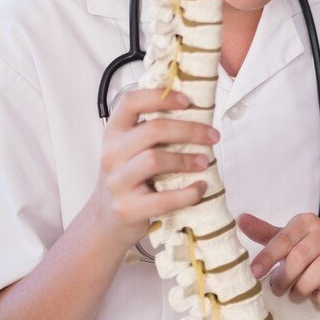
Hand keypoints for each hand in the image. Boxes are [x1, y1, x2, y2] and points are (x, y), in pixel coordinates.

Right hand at [89, 89, 218, 250]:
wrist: (106, 221)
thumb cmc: (128, 181)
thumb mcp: (130, 151)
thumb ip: (150, 134)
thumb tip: (196, 116)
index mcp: (113, 133)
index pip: (130, 102)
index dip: (159, 97)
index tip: (187, 101)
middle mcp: (111, 154)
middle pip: (152, 130)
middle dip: (189, 130)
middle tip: (212, 136)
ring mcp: (116, 182)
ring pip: (154, 160)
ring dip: (186, 160)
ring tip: (205, 162)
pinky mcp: (127, 208)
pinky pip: (163, 198)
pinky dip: (188, 193)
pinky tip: (200, 189)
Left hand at [239, 212, 319, 306]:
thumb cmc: (314, 252)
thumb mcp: (289, 241)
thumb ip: (267, 234)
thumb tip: (240, 219)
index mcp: (307, 221)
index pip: (284, 238)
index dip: (268, 257)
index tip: (255, 273)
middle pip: (301, 255)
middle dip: (285, 277)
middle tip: (278, 290)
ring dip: (305, 287)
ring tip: (297, 295)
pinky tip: (318, 298)